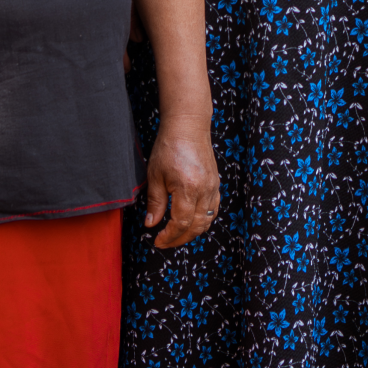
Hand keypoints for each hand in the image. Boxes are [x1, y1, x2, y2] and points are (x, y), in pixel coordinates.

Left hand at [143, 117, 218, 247]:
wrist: (188, 126)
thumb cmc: (169, 147)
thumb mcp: (155, 175)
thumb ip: (155, 202)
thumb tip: (151, 224)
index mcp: (188, 188)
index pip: (181, 224)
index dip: (169, 237)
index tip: (157, 241)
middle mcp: (204, 190)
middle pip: (196, 227)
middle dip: (180, 239)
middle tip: (165, 242)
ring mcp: (213, 187)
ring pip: (207, 220)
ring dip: (193, 232)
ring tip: (177, 235)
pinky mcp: (215, 183)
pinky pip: (214, 208)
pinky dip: (204, 220)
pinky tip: (192, 221)